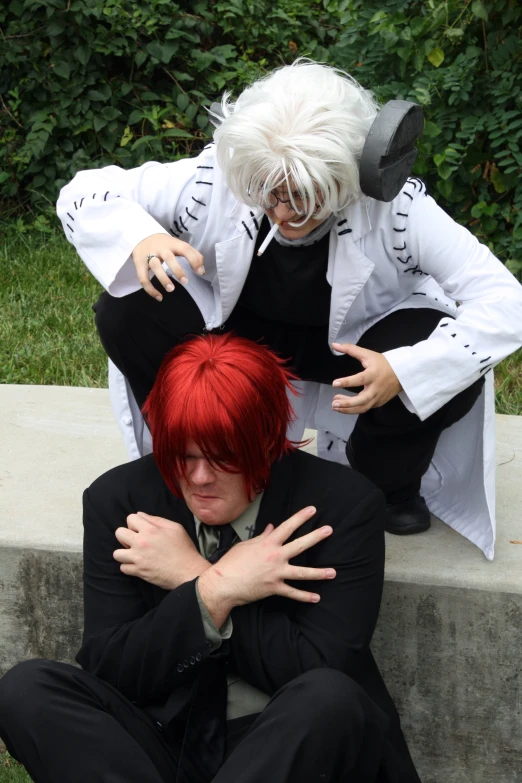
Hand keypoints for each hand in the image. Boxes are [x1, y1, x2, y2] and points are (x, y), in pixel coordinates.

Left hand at [113, 512, 210, 589]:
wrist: (188, 572)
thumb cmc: (184, 549)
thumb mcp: (175, 528)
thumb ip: (157, 519)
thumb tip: (140, 515)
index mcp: (150, 530)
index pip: (130, 518)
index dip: (135, 523)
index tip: (141, 529)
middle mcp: (141, 543)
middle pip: (119, 533)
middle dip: (126, 535)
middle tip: (135, 541)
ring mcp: (138, 558)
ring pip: (116, 553)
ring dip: (124, 553)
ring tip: (133, 554)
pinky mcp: (138, 572)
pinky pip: (122, 568)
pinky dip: (128, 567)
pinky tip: (137, 565)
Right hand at [132, 233, 204, 300]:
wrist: (140, 236)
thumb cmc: (164, 245)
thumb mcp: (177, 245)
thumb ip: (192, 254)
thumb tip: (202, 271)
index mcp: (173, 243)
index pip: (185, 249)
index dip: (194, 260)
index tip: (200, 272)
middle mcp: (161, 248)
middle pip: (169, 257)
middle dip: (177, 270)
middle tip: (185, 281)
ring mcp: (149, 255)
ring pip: (155, 266)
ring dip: (163, 278)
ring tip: (171, 289)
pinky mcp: (139, 263)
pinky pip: (143, 277)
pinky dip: (150, 289)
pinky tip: (159, 297)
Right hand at [197, 506, 335, 627]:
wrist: (222, 584)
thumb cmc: (231, 563)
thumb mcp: (246, 545)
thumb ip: (262, 536)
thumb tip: (272, 527)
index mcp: (267, 544)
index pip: (287, 527)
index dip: (300, 517)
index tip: (312, 510)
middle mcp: (275, 557)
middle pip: (300, 545)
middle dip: (316, 537)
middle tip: (329, 530)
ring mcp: (276, 573)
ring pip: (302, 573)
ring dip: (319, 573)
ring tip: (333, 572)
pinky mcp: (274, 588)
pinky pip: (293, 593)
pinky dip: (305, 596)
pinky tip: (317, 597)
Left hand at [331, 343, 401, 413]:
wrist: (402, 374)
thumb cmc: (383, 363)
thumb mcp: (367, 354)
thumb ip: (350, 349)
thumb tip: (334, 345)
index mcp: (373, 374)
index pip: (359, 379)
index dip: (347, 382)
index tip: (335, 383)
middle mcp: (376, 388)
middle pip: (362, 400)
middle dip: (347, 403)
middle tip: (334, 403)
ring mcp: (377, 397)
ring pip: (362, 408)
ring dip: (348, 409)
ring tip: (335, 406)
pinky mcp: (378, 403)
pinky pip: (364, 408)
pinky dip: (353, 409)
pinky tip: (344, 405)